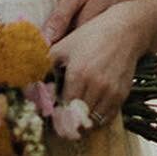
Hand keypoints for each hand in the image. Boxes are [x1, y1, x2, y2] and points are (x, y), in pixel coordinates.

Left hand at [49, 3, 149, 127]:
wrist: (124, 32)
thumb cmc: (91, 36)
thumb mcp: (63, 46)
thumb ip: (46, 65)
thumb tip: (31, 84)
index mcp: (78, 74)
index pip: (63, 107)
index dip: (56, 114)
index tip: (51, 116)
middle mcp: (95, 85)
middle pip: (77, 117)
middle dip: (67, 121)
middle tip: (59, 122)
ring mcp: (110, 91)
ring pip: (92, 121)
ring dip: (81, 123)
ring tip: (73, 120)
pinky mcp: (122, 94)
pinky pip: (107, 118)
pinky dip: (96, 120)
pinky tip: (88, 114)